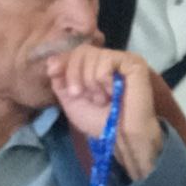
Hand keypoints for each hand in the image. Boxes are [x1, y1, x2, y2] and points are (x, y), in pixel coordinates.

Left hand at [48, 45, 162, 180]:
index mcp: (95, 68)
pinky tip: (112, 93)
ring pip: (94, 55)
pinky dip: (103, 79)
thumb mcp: (72, 102)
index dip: (63, 59)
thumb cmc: (99, 121)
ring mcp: (122, 60)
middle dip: (74, 73)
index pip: (76, 52)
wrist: (120, 134)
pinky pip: (107, 60)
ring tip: (101, 99)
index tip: (52, 72)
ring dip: (90, 81)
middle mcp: (110, 60)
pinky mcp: (133, 62)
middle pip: (82, 51)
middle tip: (78, 94)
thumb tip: (51, 61)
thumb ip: (61, 81)